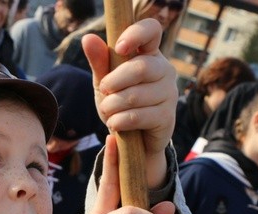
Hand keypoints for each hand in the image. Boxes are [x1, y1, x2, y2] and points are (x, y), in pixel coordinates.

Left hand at [82, 19, 177, 186]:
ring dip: (113, 105)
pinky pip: (138, 116)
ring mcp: (169, 93)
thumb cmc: (119, 103)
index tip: (120, 48)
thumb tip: (88, 38)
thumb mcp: (105, 82)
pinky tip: (115, 123)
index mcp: (149, 54)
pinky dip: (119, 121)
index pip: (151, 30)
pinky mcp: (167, 117)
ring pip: (136, 95)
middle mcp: (164, 70)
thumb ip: (99, 62)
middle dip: (114, 81)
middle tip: (103, 90)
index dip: (136, 34)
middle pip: (141, 68)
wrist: (133, 139)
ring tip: (107, 110)